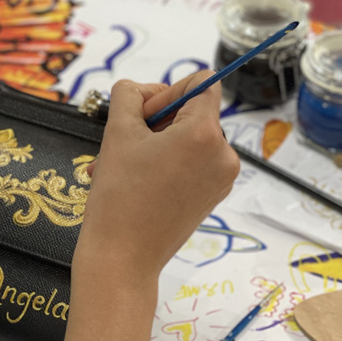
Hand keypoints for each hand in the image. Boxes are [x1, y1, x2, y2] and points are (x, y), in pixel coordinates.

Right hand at [74, 72, 238, 288]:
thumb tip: (142, 91)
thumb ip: (129, 95)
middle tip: (124, 143)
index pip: (202, 83)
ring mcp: (222, 178)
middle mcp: (224, 154)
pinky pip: (193, 162)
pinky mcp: (214, 195)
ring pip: (189, 138)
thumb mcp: (117, 132)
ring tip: (124, 165)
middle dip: (156, 121)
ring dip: (155, 143)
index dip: (167, 90)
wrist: (123, 258)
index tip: (143, 116)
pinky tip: (138, 180)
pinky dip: (167, 163)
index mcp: (205, 133)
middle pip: (193, 112)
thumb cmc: (119, 196)